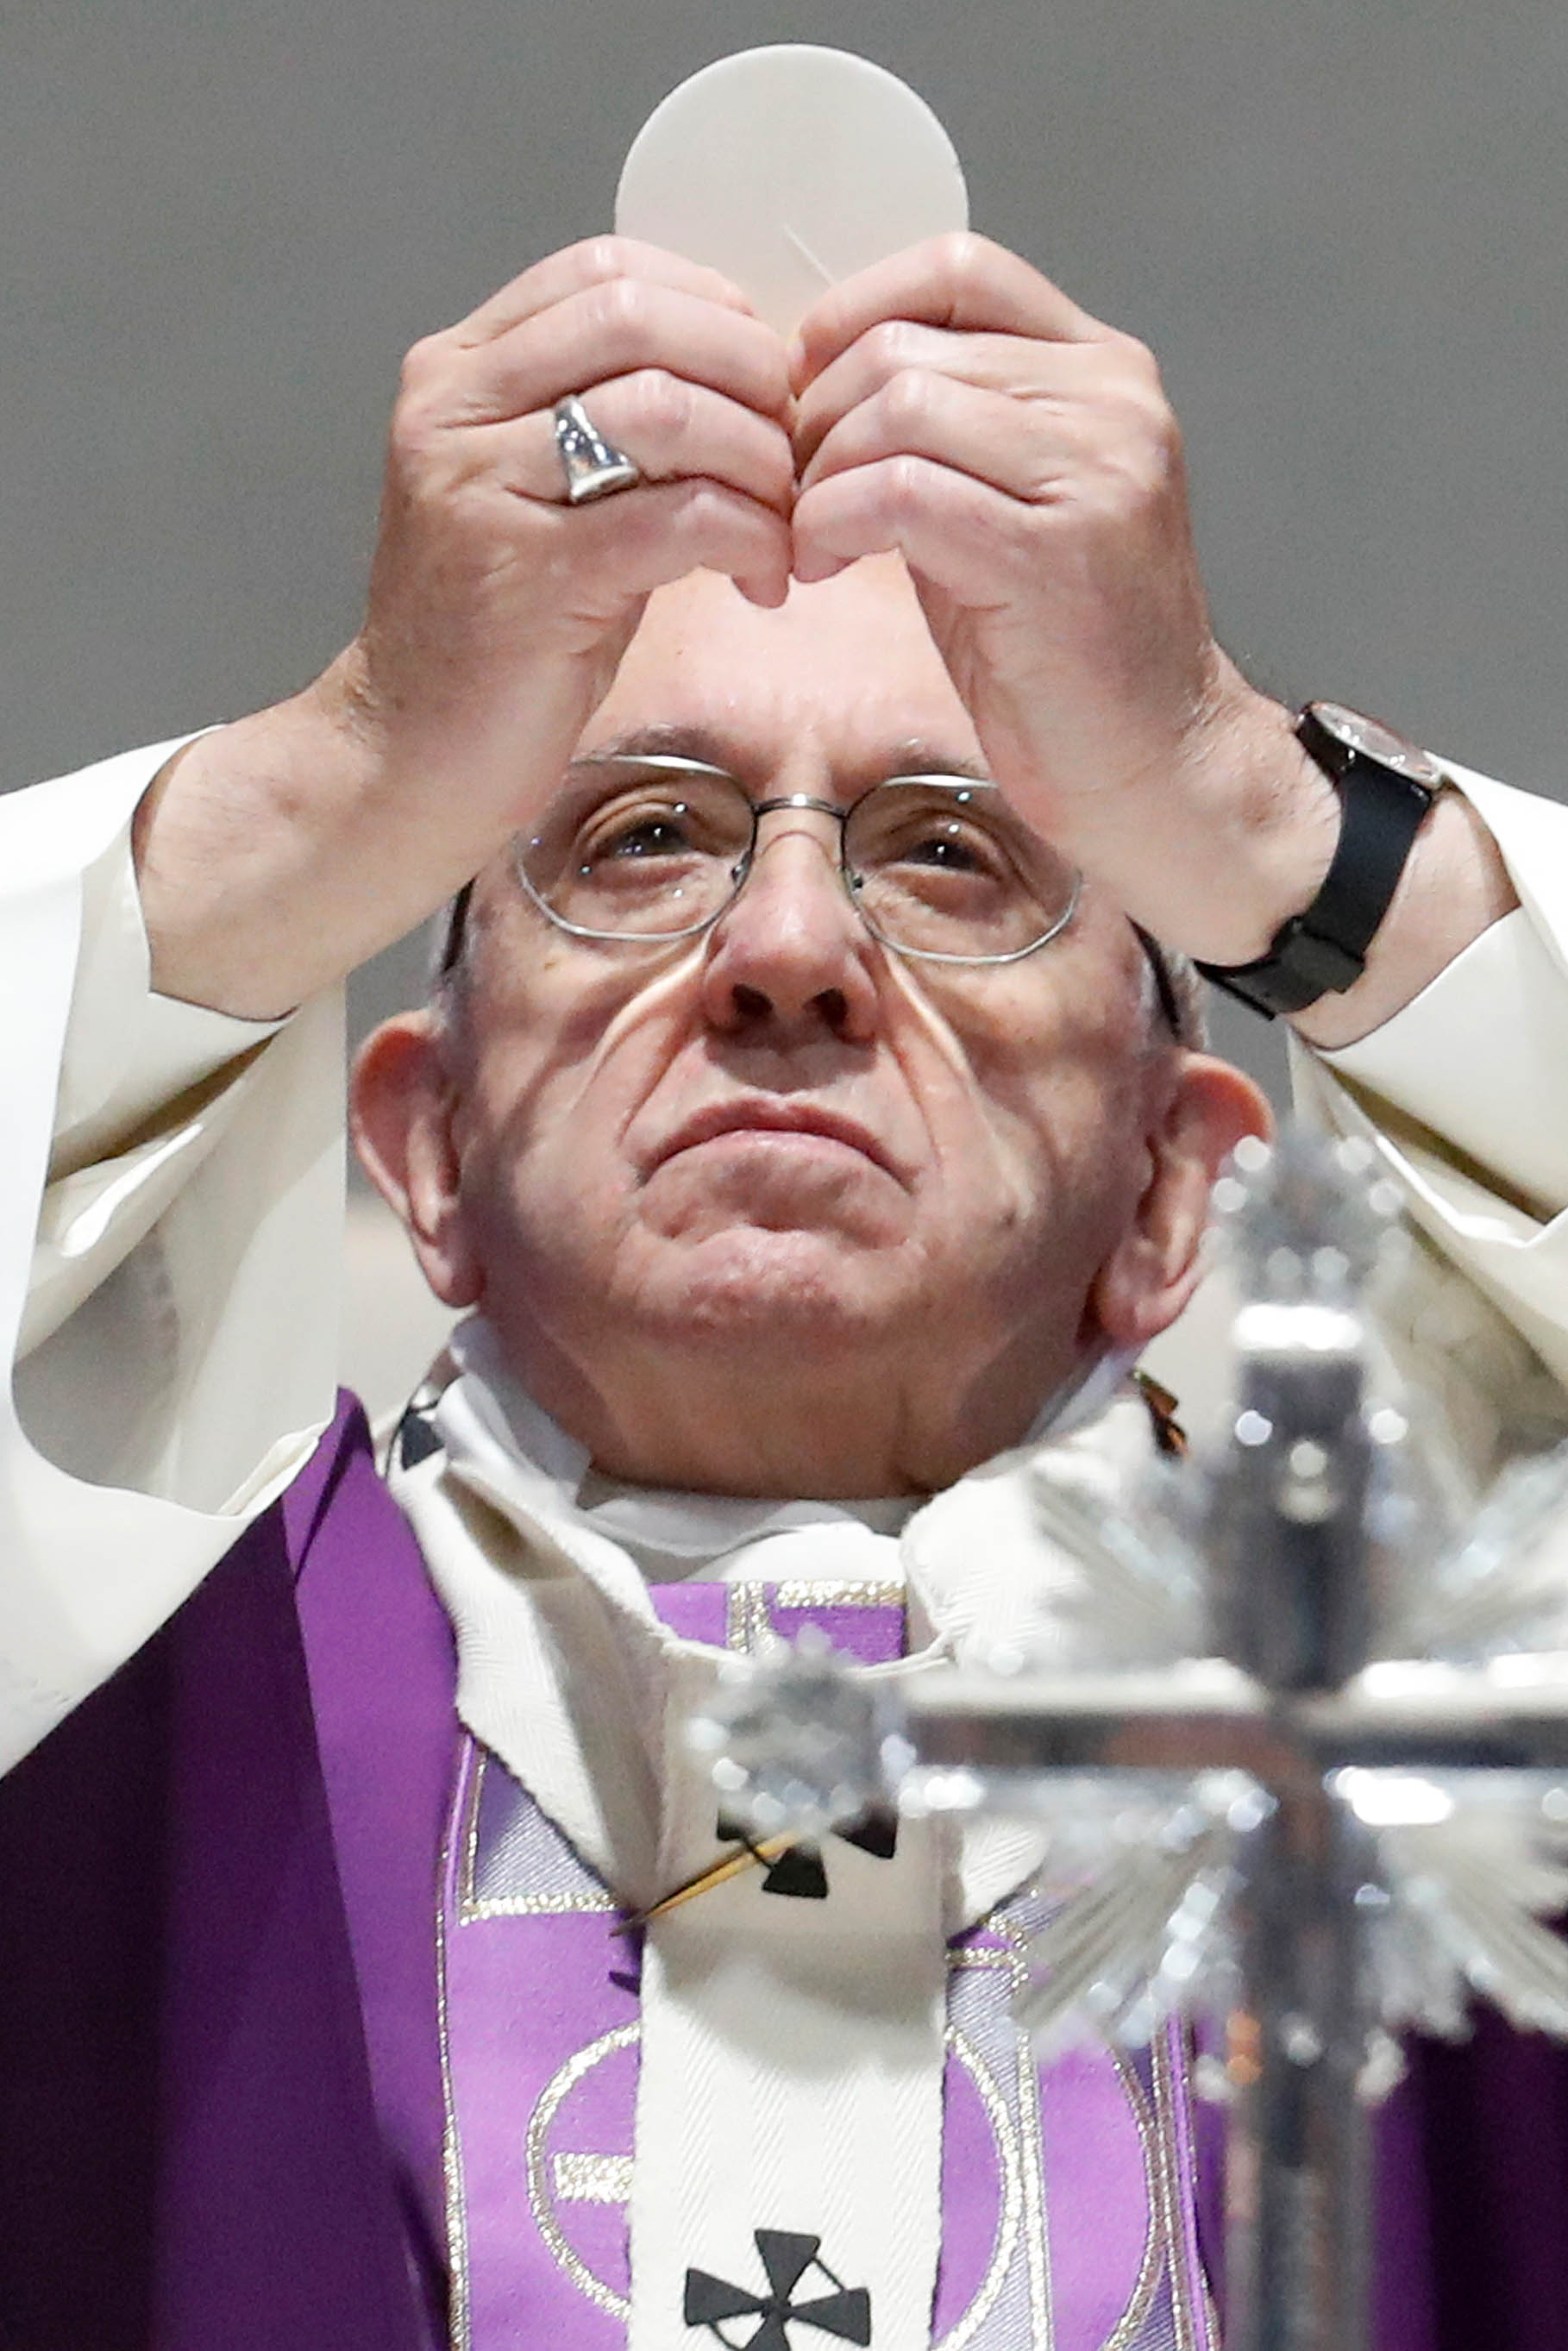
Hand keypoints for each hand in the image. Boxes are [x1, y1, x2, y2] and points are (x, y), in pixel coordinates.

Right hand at [139, 239, 795, 1012]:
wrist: (410, 757)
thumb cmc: (504, 636)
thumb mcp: (549, 498)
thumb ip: (614, 420)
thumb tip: (749, 375)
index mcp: (461, 369)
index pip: (609, 270)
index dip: (714, 308)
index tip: (768, 384)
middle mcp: (457, 408)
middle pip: (643, 318)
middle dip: (750, 377)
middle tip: (798, 453)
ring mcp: (481, 486)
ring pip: (666, 410)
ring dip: (759, 463)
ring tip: (785, 526)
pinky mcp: (526, 576)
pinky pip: (675, 517)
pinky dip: (746, 538)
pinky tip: (762, 579)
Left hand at [789, 235, 1331, 959]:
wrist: (1155, 764)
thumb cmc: (1065, 653)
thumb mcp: (1005, 507)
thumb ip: (945, 432)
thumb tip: (817, 385)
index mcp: (1104, 371)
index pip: (959, 269)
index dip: (855, 313)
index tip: (803, 392)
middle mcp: (1111, 402)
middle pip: (907, 343)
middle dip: (815, 416)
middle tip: (787, 494)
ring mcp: (1093, 471)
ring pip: (898, 407)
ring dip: (818, 475)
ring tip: (805, 540)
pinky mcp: (1053, 552)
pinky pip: (898, 492)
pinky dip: (832, 523)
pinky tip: (820, 567)